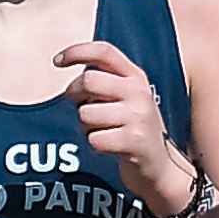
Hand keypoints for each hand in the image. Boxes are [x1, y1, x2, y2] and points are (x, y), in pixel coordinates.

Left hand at [55, 40, 196, 217]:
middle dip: (73, 95)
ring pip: (86, 113)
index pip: (104, 51)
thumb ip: (105, 81)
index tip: (57, 62)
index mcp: (136, 76)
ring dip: (84, 126)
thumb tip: (70, 75)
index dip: (77, 52)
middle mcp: (139, 92)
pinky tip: (108, 147)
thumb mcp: (127, 98)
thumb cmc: (133, 128)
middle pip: (88, 80)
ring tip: (99, 131)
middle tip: (78, 106)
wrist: (161, 167)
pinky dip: (94, 145)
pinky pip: (94, 139)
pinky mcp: (134, 141)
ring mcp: (138, 116)